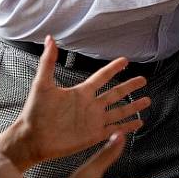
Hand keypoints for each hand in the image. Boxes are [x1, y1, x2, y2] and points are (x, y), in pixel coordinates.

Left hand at [0, 36, 148, 169]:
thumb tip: (50, 39)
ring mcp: (94, 120)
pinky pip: (115, 129)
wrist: (32, 138)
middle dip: (129, 87)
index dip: (113, 68)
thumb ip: (48, 62)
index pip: (102, 77)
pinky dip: (127, 127)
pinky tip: (138, 124)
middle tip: (143, 80)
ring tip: (147, 100)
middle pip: (115, 93)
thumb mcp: (42, 85)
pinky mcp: (94, 135)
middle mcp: (90, 105)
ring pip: (119, 111)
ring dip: (133, 106)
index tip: (125, 60)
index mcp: (81, 92)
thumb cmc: (35, 112)